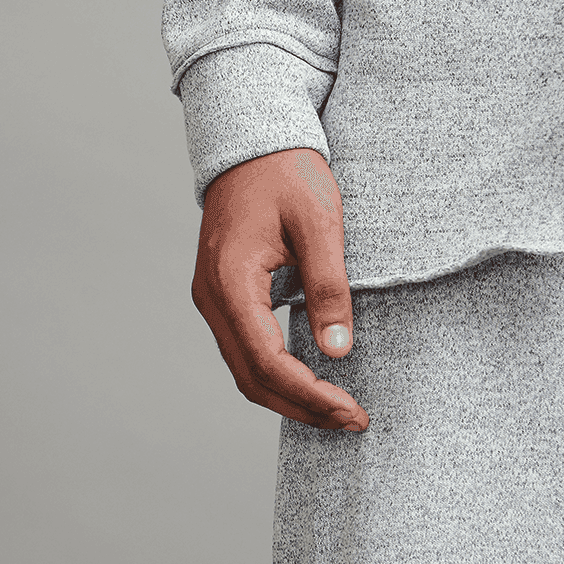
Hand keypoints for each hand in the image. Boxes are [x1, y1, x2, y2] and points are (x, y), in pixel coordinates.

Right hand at [190, 148, 368, 431]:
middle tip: (351, 421)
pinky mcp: (223, 297)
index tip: (351, 411)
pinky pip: (244, 350)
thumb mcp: (319, 223)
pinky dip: (276, 375)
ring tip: (336, 410)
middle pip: (251, 379)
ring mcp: (212, 299)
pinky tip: (311, 380)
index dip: (310, 395)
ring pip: (244, 371)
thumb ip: (328, 286)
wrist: (251, 143)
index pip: (267, 362)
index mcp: (231, 282)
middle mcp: (211, 298)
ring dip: (289, 397)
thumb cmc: (286, 173)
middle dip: (302, 407)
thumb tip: (338, 348)